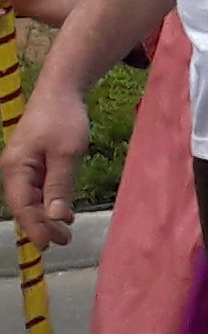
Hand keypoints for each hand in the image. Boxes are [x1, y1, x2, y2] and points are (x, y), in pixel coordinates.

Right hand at [2, 83, 85, 248]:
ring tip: (66, 233)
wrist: (62, 90)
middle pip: (25, 205)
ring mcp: (24, 166)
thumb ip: (60, 185)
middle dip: (42, 225)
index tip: (50, 244)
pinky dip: (50, 201)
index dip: (35, 227)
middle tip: (64, 241)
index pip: (22, 205)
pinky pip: (39, 188)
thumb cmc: (63, 117)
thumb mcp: (66, 152)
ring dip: (47, 216)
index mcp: (16, 167)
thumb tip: (55, 216)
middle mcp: (14, 169)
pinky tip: (63, 212)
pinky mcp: (35, 162)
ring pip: (32, 198)